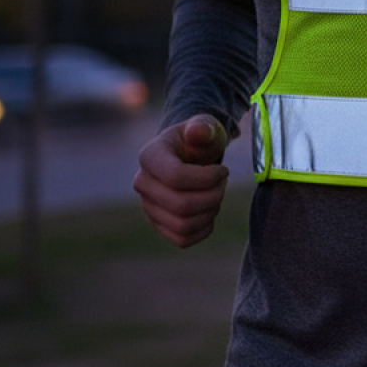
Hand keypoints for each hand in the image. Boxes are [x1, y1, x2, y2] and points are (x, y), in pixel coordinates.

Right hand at [133, 114, 229, 247]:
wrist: (191, 155)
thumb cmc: (200, 140)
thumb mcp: (206, 127)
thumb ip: (203, 127)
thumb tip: (196, 132)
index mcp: (149, 156)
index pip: (176, 177)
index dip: (208, 178)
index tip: (224, 170)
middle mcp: (142, 183)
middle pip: (181, 205)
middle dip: (213, 196)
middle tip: (223, 183)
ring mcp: (148, 206)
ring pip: (183, 225)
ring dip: (210, 212)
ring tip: (216, 195)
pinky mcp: (158, 224)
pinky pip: (182, 239)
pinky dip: (204, 229)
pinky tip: (210, 210)